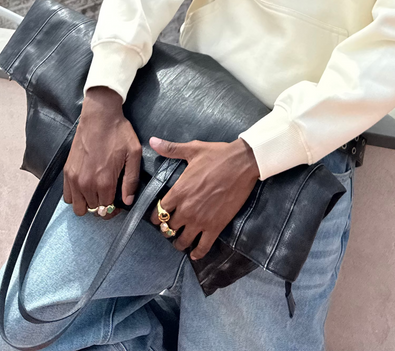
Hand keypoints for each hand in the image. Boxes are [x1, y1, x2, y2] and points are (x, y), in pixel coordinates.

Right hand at [63, 86, 141, 217]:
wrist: (99, 116)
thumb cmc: (119, 133)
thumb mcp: (133, 154)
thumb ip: (131, 180)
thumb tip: (128, 202)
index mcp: (104, 182)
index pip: (107, 210)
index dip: (115, 208)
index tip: (119, 201)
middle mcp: (87, 184)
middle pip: (94, 210)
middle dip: (103, 206)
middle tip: (109, 194)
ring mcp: (74, 179)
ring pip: (79, 208)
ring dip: (88, 203)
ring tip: (97, 191)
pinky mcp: (67, 172)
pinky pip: (67, 197)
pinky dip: (76, 196)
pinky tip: (86, 186)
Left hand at [149, 137, 259, 259]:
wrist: (242, 163)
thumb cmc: (217, 155)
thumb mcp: (192, 150)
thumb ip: (171, 149)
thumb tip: (153, 141)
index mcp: (178, 192)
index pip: (158, 212)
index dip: (156, 216)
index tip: (158, 216)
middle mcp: (186, 209)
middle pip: (168, 228)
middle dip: (167, 228)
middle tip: (171, 227)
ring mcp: (200, 220)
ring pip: (182, 241)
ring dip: (179, 242)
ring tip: (181, 240)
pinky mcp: (215, 227)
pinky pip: (203, 247)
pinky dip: (197, 253)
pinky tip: (195, 253)